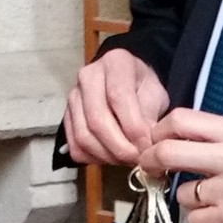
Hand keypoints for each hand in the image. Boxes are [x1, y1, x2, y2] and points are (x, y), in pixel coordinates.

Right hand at [62, 50, 168, 167]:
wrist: (126, 82)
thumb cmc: (142, 87)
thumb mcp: (156, 94)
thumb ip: (151, 116)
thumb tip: (146, 145)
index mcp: (115, 63)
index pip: (118, 97)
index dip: (133, 127)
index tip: (147, 146)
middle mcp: (88, 76)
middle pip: (97, 120)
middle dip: (120, 147)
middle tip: (137, 158)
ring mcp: (73, 96)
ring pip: (83, 135)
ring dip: (107, 155)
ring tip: (126, 160)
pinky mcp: (66, 116)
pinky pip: (75, 146)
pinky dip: (93, 158)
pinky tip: (111, 158)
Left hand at [140, 110, 222, 222]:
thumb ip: (210, 138)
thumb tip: (166, 140)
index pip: (181, 120)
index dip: (158, 132)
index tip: (155, 142)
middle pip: (169, 152)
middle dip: (151, 161)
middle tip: (149, 167)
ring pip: (181, 193)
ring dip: (190, 199)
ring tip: (217, 199)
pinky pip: (194, 219)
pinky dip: (204, 220)